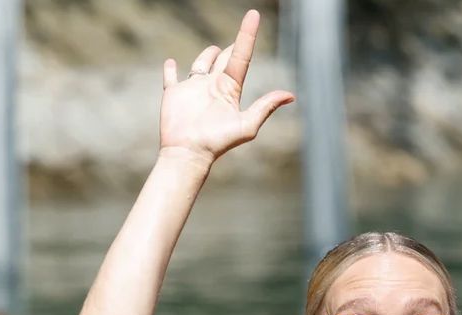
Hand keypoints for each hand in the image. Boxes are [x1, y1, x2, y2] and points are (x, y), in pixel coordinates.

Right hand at [158, 10, 294, 164]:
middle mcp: (212, 86)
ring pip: (200, 64)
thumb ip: (266, 107)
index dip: (247, 35)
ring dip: (206, 56)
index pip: (241, 56)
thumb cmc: (218, 142)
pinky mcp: (173, 95)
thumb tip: (291, 95)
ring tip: (211, 52)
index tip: (253, 14)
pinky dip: (170, 70)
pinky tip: (171, 63)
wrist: (189, 154)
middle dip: (229, 48)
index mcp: (230, 89)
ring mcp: (192, 89)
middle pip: (222, 59)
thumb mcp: (246, 125)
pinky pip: (171, 78)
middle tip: (238, 39)